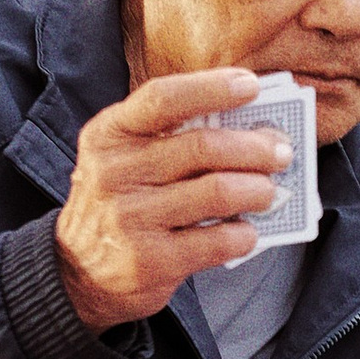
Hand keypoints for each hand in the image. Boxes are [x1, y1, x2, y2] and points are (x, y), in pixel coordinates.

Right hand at [52, 68, 291, 332]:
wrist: (78, 273)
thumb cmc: (119, 202)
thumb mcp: (125, 159)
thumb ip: (171, 138)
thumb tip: (248, 126)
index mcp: (109, 135)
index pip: (163, 98)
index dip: (212, 87)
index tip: (252, 86)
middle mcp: (113, 173)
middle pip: (202, 147)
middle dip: (255, 147)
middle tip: (281, 152)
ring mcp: (130, 219)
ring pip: (217, 192)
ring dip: (258, 190)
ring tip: (269, 192)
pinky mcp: (150, 261)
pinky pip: (217, 241)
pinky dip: (244, 234)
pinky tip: (248, 232)